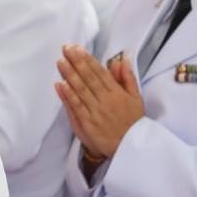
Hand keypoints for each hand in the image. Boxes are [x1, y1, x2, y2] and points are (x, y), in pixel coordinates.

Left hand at [55, 44, 144, 159]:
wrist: (130, 148)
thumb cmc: (133, 122)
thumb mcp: (136, 98)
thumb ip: (128, 78)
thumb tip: (122, 59)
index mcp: (118, 93)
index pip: (100, 73)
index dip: (88, 60)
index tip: (78, 49)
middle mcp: (106, 100)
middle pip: (88, 78)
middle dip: (76, 62)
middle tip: (66, 49)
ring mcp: (96, 112)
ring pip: (81, 90)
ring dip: (70, 75)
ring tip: (60, 62)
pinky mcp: (88, 124)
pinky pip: (76, 107)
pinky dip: (68, 96)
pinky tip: (60, 85)